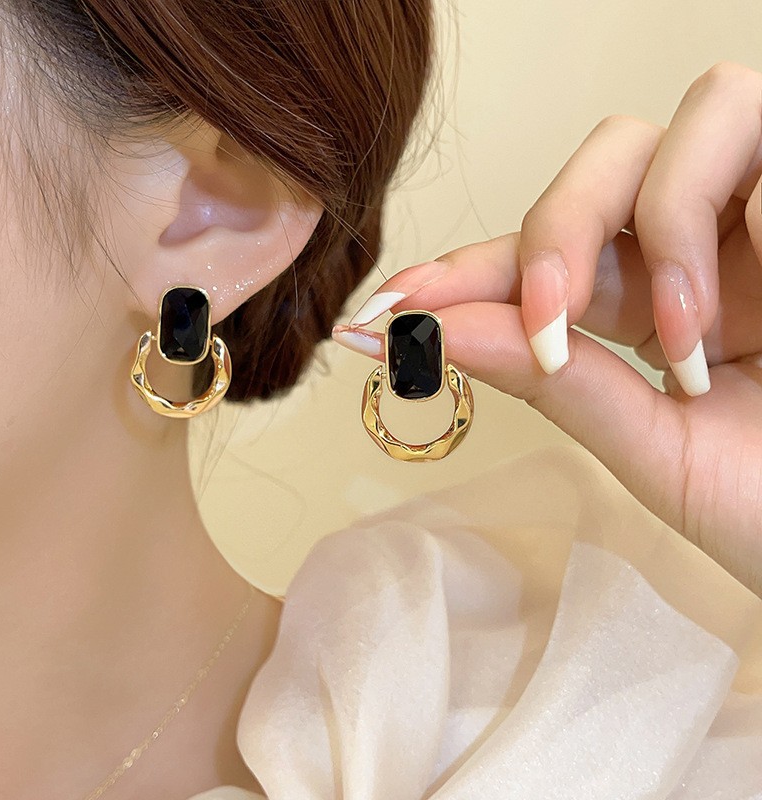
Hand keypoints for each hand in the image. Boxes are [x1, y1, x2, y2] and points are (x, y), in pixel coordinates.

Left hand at [332, 62, 761, 596]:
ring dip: (648, 222)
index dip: (458, 277)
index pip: (538, 264)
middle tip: (544, 326)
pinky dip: (707, 221)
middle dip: (550, 234)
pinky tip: (717, 323)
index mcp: (654, 308)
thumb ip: (562, 389)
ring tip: (679, 343)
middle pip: (598, 165)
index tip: (381, 313)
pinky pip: (759, 136)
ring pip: (682, 124)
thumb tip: (439, 335)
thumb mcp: (658, 455)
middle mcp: (704, 248)